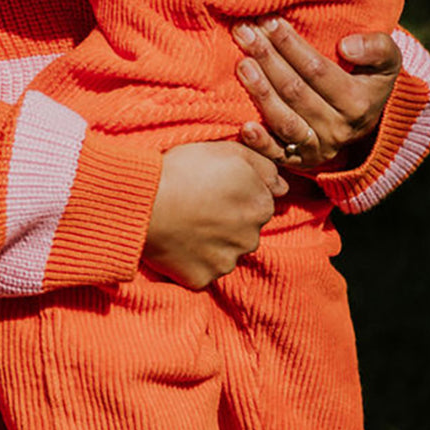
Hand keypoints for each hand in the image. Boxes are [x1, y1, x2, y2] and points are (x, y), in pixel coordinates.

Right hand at [142, 141, 286, 288]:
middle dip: (227, 220)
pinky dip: (192, 259)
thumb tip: (283, 185)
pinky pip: (201, 270)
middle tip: (198, 205)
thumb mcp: (228, 151)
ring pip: (225, 252)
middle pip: (244, 229)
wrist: (146, 201)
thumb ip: (262, 165)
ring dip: (211, 241)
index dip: (236, 193)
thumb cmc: (184, 170)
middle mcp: (251, 238)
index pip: (259, 202)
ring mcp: (227, 261)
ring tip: (184, 222)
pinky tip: (177, 242)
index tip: (213, 187)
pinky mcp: (202, 278)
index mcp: (260, 206)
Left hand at [233, 18, 401, 170]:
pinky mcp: (299, 162)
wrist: (364, 119)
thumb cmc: (368, 78)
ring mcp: (318, 147)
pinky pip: (277, 155)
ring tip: (241, 63)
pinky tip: (244, 126)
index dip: (291, 45)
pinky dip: (260, 144)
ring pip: (284, 120)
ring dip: (260, 92)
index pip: (317, 70)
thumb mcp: (386, 60)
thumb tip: (347, 47)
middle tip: (243, 31)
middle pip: (295, 91)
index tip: (269, 21)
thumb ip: (377, 48)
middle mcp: (338, 129)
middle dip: (267, 58)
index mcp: (358, 103)